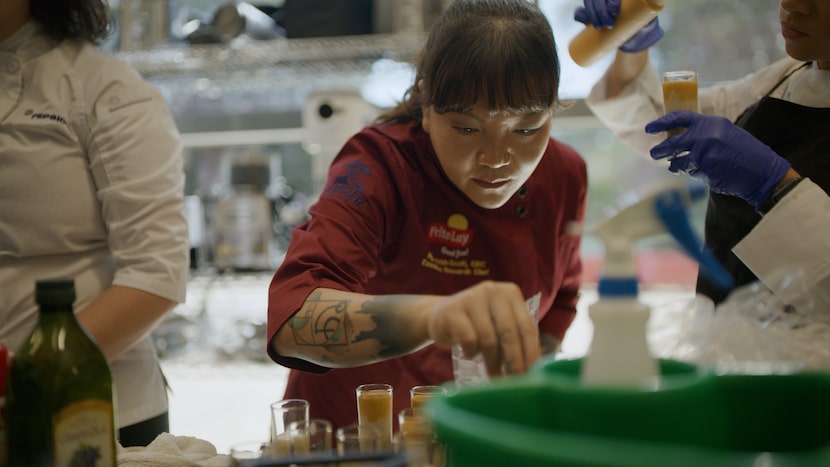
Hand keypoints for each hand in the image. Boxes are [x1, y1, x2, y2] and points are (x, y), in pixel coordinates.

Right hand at [427, 281, 540, 375]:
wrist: (441, 315)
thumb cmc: (478, 323)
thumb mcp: (500, 323)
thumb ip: (517, 337)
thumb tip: (536, 367)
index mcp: (510, 292)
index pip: (527, 327)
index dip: (531, 353)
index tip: (533, 375)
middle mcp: (493, 290)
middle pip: (510, 332)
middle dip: (515, 361)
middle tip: (515, 381)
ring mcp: (471, 298)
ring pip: (489, 339)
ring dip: (493, 363)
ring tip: (494, 375)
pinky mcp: (452, 311)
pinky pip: (469, 340)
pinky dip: (472, 353)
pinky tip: (470, 353)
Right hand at [574, 0, 663, 51]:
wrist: (632, 42)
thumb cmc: (642, 30)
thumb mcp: (648, 21)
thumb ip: (650, 15)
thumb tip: (654, 8)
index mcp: (623, 0)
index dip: (610, 0)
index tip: (615, 10)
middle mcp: (610, 0)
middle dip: (601, 8)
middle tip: (608, 24)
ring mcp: (600, 6)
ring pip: (590, 1)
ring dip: (591, 12)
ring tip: (598, 26)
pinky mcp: (592, 15)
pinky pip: (581, 11)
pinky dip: (580, 15)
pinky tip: (584, 20)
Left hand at [646, 111, 790, 210]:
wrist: (763, 172)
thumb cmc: (745, 152)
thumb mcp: (725, 133)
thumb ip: (703, 132)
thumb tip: (677, 137)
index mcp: (711, 122)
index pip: (679, 118)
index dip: (661, 123)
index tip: (648, 129)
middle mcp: (706, 136)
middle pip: (672, 143)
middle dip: (660, 150)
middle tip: (654, 153)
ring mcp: (705, 154)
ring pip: (679, 162)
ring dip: (676, 166)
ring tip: (678, 166)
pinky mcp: (705, 171)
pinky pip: (691, 173)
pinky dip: (695, 173)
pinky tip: (707, 172)